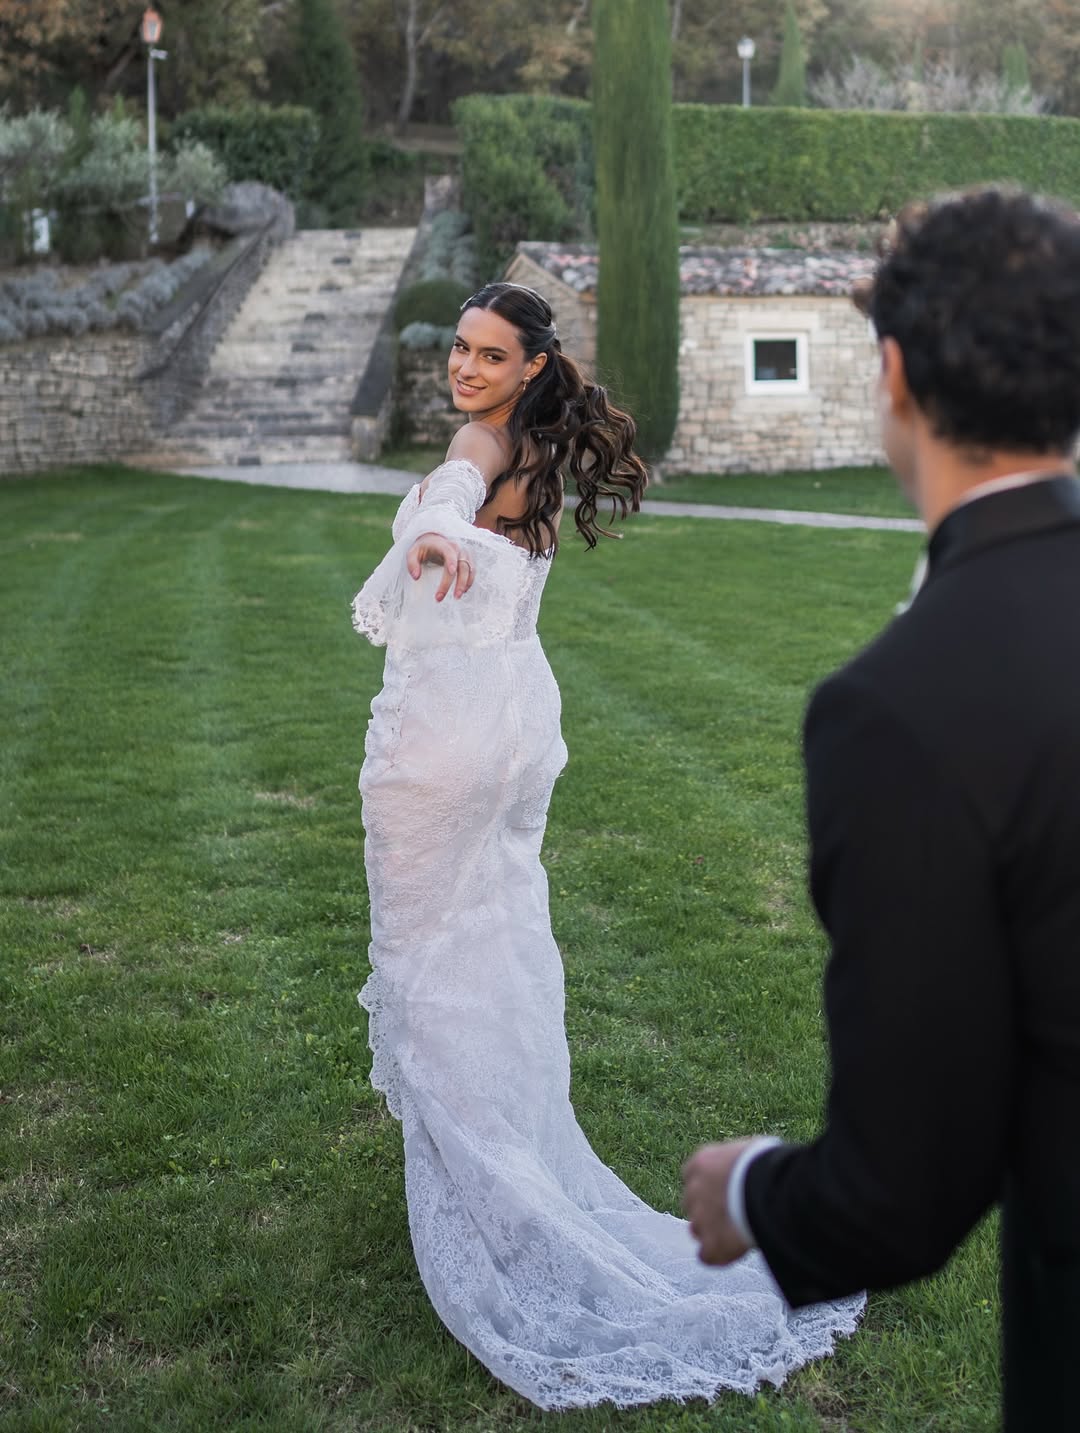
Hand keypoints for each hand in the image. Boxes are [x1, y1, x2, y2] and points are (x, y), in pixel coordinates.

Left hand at [406, 533, 474, 601]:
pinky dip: (469, 581)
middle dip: (456, 581)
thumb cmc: (423, 548)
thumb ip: (412, 563)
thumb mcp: (413, 553)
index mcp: (443, 544)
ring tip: (457, 597)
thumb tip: (416, 576)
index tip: (451, 572)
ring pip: (469, 569)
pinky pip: (472, 571)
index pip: (449, 552)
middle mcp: (457, 548)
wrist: (434, 541)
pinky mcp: (468, 560)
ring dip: (464, 584)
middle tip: (446, 595)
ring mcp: (464, 554)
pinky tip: (463, 591)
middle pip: (461, 565)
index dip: (451, 562)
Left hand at [682, 1139, 753, 1265]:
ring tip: (730, 1235)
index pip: (692, 1175)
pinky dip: (716, 1256)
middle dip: (705, 1209)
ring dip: (709, 1232)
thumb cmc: (765, 1163)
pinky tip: (727, 1254)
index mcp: (701, 1163)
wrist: (767, 1188)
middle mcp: (694, 1190)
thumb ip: (737, 1162)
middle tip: (727, 1214)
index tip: (720, 1191)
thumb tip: (748, 1164)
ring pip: (697, 1229)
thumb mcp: (748, 1150)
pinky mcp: (712, 1244)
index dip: (707, 1186)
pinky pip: (707, 1255)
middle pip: (691, 1203)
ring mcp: (700, 1219)